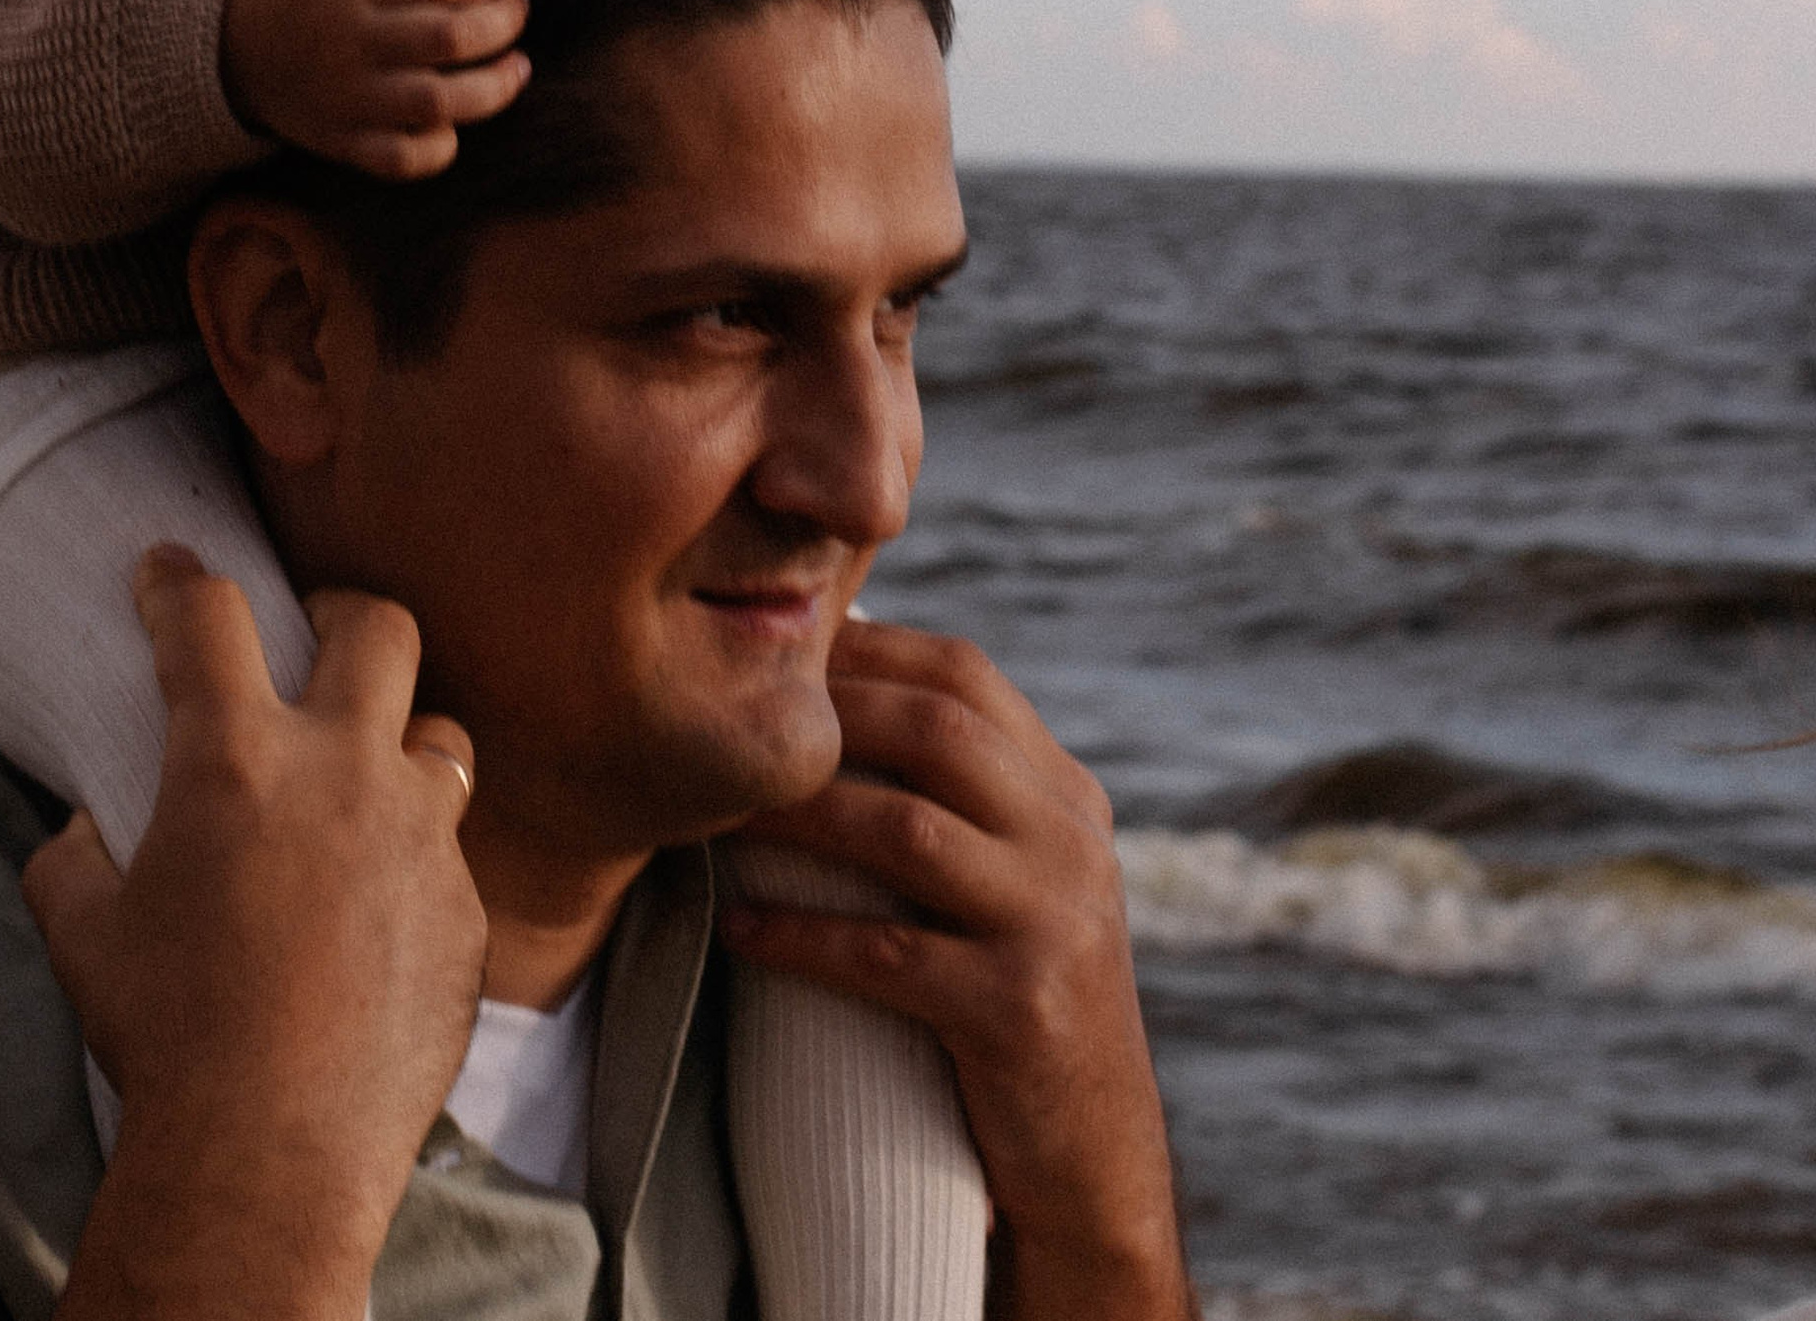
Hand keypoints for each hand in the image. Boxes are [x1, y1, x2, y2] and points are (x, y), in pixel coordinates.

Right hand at [27, 548, 485, 1320]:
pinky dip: (414, 865)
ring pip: (440, 734)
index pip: (207, 618)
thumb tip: (79, 836)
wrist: (271, 1153)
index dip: (179, 580)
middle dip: (339, 618)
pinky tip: (378, 911)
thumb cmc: (166, 1038)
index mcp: (235, 759)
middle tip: (313, 640)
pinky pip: (449, 857)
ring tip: (366, 780)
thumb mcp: (85, 938)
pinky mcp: (463, 911)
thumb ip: (74, 864)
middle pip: (374, 628)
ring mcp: (418, 838)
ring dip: (401, 745)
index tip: (168, 570)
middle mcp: (342, 772)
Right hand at [220, 0, 528, 177]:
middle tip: (519, 10)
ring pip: (434, 104)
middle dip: (499, 25)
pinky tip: (458, 124)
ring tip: (517, 66)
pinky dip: (436, 150)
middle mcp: (349, 43)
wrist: (221, 49)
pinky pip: (399, 159)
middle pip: (446, 39)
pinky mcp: (342, 141)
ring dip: (490, 90)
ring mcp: (346, 98)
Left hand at [721, 620, 1192, 1320]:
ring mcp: (1056, 927)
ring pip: (907, 833)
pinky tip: (741, 928)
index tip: (775, 654)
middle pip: (939, 731)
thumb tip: (830, 703)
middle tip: (733, 722)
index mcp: (1069, 796)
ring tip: (720, 816)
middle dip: (826, 716)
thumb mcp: (1022, 881)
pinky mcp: (1021, 1014)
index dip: (866, 650)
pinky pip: (890, 958)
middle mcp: (1073, 845)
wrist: (1095, 1165)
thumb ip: (967, 797)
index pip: (965, 676)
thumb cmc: (1018, 1004)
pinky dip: (803, 937)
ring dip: (800, 817)